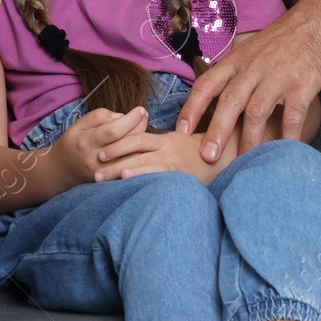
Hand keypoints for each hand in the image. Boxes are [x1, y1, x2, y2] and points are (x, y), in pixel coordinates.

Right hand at [50, 107, 148, 186]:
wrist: (61, 171)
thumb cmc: (72, 143)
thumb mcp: (78, 124)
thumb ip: (98, 117)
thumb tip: (121, 116)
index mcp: (86, 142)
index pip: (113, 130)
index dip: (130, 119)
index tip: (140, 109)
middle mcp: (95, 159)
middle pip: (125, 143)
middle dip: (139, 126)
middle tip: (144, 114)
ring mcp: (104, 172)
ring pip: (131, 157)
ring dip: (142, 141)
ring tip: (144, 126)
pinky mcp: (110, 180)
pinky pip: (130, 167)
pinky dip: (139, 154)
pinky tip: (141, 144)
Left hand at [96, 128, 233, 184]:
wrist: (227, 156)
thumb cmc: (197, 154)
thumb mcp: (176, 144)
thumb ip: (156, 147)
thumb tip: (131, 154)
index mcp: (165, 139)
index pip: (136, 138)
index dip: (116, 144)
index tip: (98, 153)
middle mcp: (168, 149)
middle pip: (134, 151)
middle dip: (112, 160)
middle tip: (93, 171)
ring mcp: (175, 162)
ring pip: (144, 164)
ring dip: (121, 171)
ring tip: (103, 178)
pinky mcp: (182, 175)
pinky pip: (160, 175)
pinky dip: (143, 177)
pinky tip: (129, 181)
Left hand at [176, 4, 320, 160]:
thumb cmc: (286, 37)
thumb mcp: (253, 49)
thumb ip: (236, 71)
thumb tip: (217, 98)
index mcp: (238, 59)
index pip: (207, 84)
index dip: (192, 107)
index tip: (180, 130)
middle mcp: (254, 67)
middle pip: (230, 101)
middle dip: (216, 131)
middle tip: (207, 156)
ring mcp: (279, 75)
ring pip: (258, 111)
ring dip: (249, 139)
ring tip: (243, 162)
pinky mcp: (304, 83)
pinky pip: (293, 114)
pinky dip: (288, 135)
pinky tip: (285, 152)